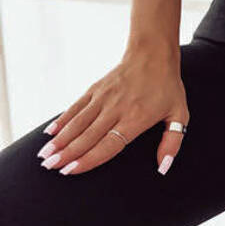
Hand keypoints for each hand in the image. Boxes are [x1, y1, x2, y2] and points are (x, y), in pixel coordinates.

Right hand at [35, 43, 188, 175]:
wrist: (153, 54)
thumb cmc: (168, 88)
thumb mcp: (179, 115)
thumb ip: (172, 143)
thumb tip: (163, 167)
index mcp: (136, 119)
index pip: (108, 145)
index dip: (88, 159)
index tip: (71, 171)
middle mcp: (116, 109)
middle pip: (87, 136)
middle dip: (67, 153)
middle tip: (50, 167)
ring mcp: (103, 98)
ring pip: (77, 122)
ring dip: (60, 139)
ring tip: (44, 155)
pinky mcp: (95, 89)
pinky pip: (76, 107)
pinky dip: (62, 120)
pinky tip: (49, 133)